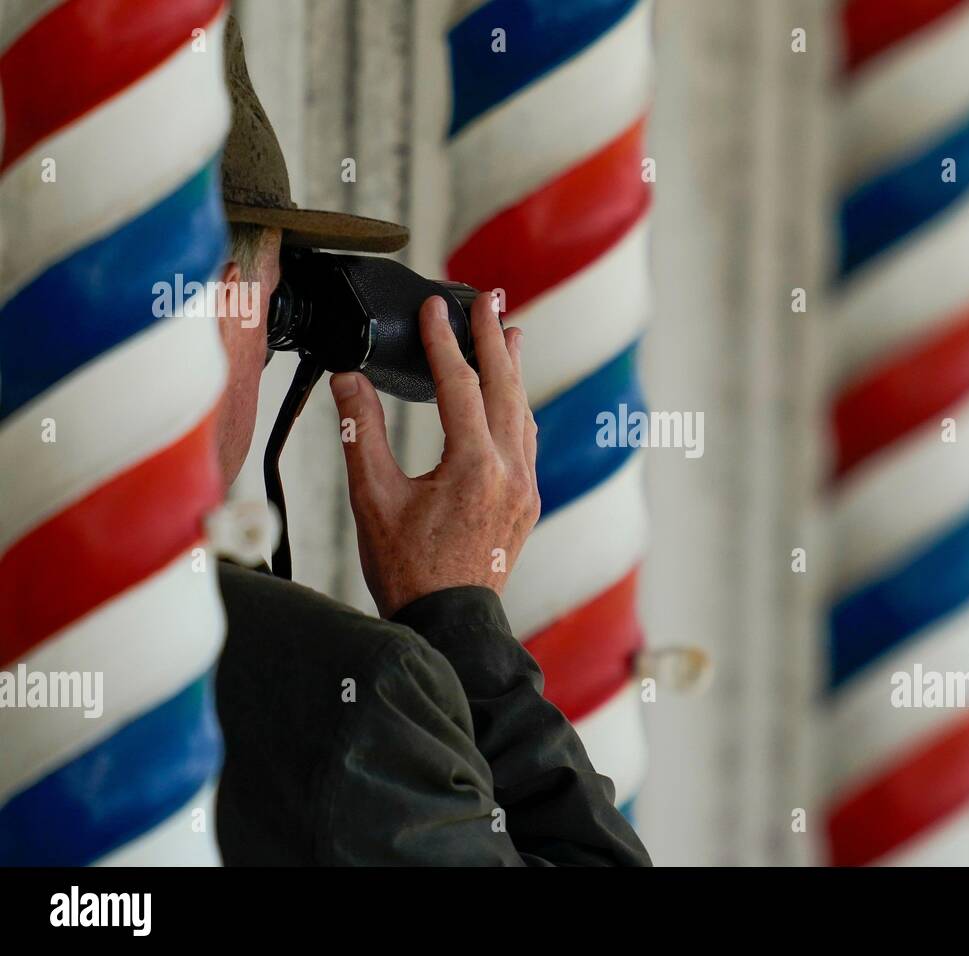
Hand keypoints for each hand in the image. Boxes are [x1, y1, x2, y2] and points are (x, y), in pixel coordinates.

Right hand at [329, 291, 539, 617]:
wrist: (447, 623)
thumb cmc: (407, 569)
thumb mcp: (374, 498)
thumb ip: (361, 433)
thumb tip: (347, 380)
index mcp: (473, 466)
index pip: (459, 385)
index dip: (443, 342)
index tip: (434, 308)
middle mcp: (510, 472)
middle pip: (505, 388)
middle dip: (493, 339)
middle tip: (488, 300)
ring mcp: (525, 488)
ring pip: (523, 413)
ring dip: (513, 371)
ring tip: (509, 335)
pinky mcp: (528, 504)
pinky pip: (528, 442)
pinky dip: (517, 409)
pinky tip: (512, 400)